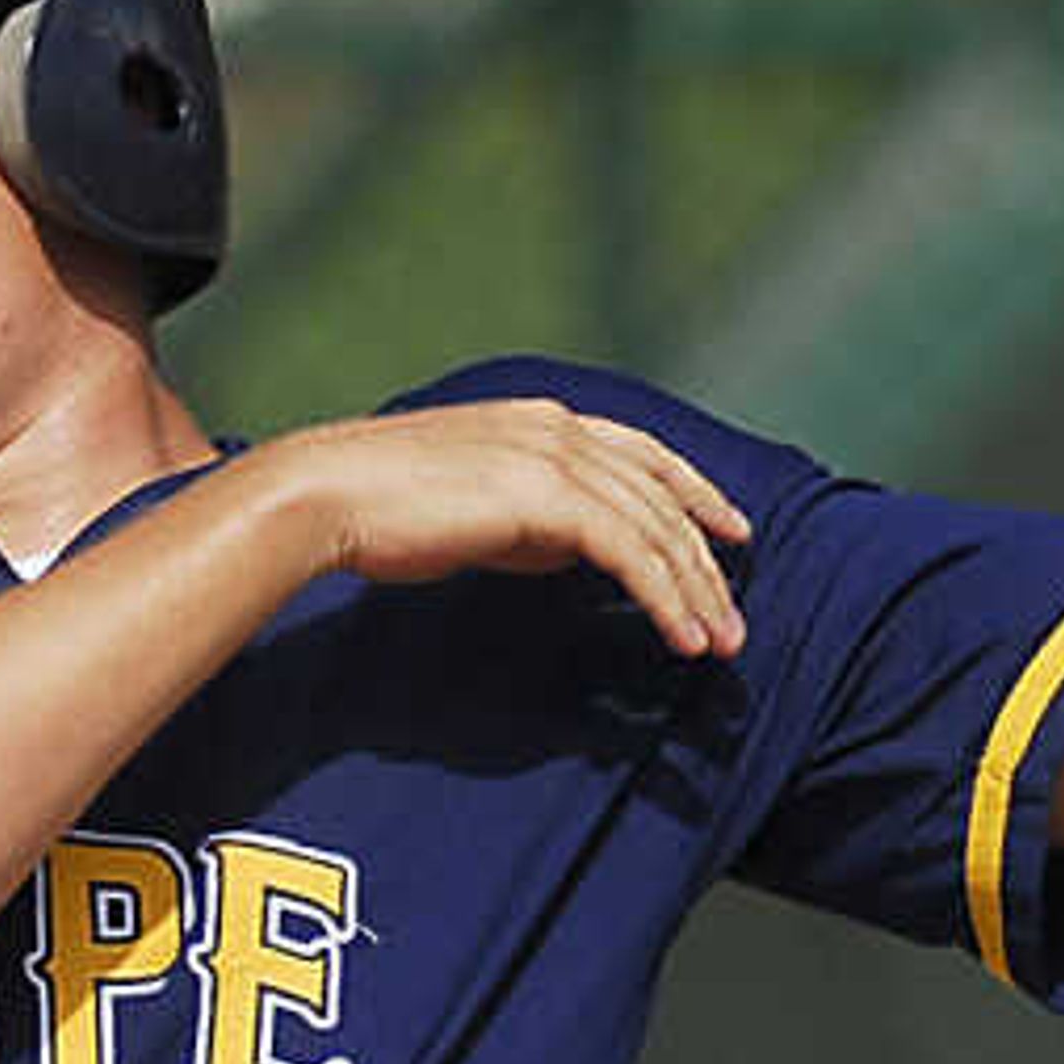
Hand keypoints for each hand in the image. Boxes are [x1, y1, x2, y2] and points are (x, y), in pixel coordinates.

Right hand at [256, 400, 751, 655]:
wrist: (330, 494)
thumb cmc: (386, 511)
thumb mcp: (478, 508)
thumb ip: (534, 520)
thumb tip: (574, 551)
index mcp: (545, 420)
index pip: (645, 454)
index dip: (695, 492)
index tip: (729, 532)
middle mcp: (560, 428)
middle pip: (662, 495)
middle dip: (705, 561)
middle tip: (733, 617)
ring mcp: (555, 456)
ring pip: (654, 526)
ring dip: (695, 590)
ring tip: (720, 643)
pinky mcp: (547, 498)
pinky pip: (630, 552)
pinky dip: (663, 597)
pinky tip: (682, 636)